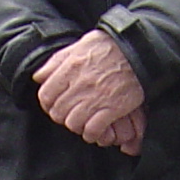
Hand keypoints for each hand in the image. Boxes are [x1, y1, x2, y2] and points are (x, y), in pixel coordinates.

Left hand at [34, 30, 147, 156]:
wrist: (140, 50)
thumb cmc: (111, 46)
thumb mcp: (80, 45)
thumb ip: (57, 61)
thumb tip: (39, 76)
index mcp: (70, 67)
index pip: (46, 95)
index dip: (47, 104)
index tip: (54, 105)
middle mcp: (79, 84)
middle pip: (58, 112)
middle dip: (62, 116)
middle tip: (70, 114)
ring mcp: (95, 98)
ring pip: (73, 123)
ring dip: (77, 126)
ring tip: (83, 122)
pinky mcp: (112, 108)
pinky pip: (93, 130)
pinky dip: (92, 134)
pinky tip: (95, 129)